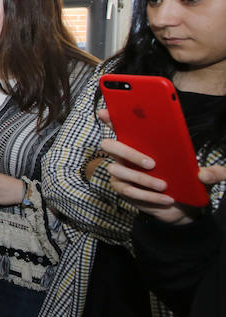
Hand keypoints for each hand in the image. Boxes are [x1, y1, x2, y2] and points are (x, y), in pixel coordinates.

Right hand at [97, 108, 212, 223]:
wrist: (181, 204)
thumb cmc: (182, 178)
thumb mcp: (197, 170)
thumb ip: (211, 171)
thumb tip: (204, 174)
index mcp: (138, 141)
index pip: (119, 125)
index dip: (110, 117)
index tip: (106, 111)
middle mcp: (123, 154)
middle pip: (110, 145)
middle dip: (128, 152)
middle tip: (151, 162)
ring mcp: (120, 172)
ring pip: (119, 170)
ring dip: (143, 179)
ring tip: (164, 185)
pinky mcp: (124, 190)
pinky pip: (130, 191)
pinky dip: (149, 196)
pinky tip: (167, 198)